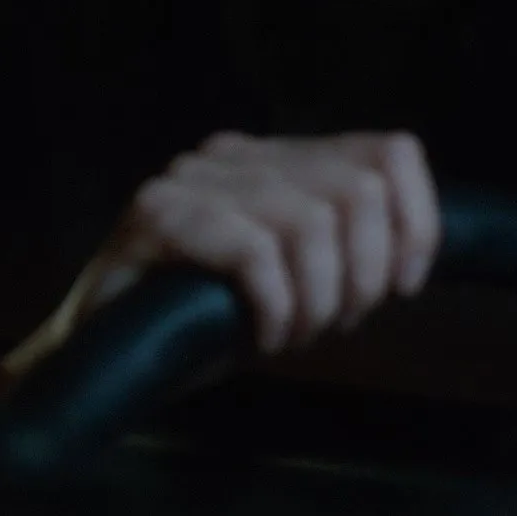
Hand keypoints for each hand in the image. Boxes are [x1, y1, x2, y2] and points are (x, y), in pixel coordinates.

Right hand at [72, 130, 441, 352]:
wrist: (100, 362)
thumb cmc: (195, 325)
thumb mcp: (291, 280)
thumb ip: (339, 248)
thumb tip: (411, 253)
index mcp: (268, 158)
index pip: (386, 153)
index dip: (416, 222)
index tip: (402, 286)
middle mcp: (228, 156)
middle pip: (357, 188)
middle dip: (362, 273)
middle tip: (334, 324)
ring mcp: (186, 181)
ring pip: (308, 220)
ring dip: (317, 297)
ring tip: (292, 334)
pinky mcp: (154, 217)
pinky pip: (254, 252)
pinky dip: (274, 306)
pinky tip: (260, 337)